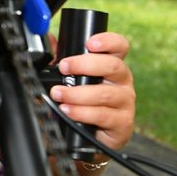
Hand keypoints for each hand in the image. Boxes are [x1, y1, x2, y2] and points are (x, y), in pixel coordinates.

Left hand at [49, 31, 135, 151]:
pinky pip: (102, 115)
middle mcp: (122, 81)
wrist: (93, 136)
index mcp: (112, 66)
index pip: (119, 47)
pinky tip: (68, 111)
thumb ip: (63, 58)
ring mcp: (125, 102)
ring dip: (77, 93)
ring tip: (58, 94)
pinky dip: (81, 112)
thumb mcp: (73, 78)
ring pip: (105, 93)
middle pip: (113, 66)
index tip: (90, 43)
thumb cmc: (85, 101)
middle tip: (64, 68)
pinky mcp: (122, 122)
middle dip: (84, 65)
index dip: (108, 41)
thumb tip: (51, 39)